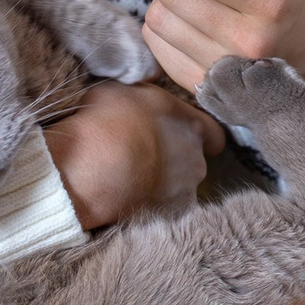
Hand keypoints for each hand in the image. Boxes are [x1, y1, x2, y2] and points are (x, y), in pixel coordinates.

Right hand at [44, 81, 219, 229]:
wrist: (89, 169)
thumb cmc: (107, 120)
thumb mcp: (124, 88)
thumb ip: (146, 91)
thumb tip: (147, 90)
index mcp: (192, 126)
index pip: (214, 134)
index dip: (201, 135)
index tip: (183, 136)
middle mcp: (196, 160)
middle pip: (195, 161)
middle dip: (176, 158)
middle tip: (146, 153)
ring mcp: (183, 191)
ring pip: (180, 187)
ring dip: (164, 183)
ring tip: (133, 176)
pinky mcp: (166, 216)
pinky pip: (164, 208)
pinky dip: (151, 204)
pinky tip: (129, 195)